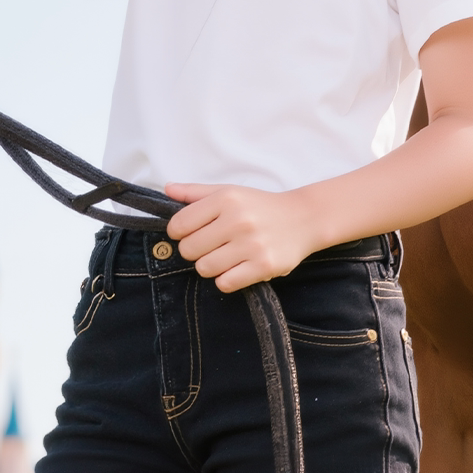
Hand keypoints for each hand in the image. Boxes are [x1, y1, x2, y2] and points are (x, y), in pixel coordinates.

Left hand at [165, 183, 318, 290]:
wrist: (304, 218)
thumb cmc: (261, 205)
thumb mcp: (229, 192)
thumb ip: (195, 192)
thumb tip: (167, 189)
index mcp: (226, 198)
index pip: (179, 225)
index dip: (179, 233)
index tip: (191, 233)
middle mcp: (238, 220)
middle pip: (189, 250)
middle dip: (194, 251)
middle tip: (210, 246)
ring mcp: (252, 244)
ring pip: (205, 268)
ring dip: (210, 266)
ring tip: (224, 257)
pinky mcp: (264, 266)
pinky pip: (225, 283)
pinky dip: (226, 279)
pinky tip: (236, 268)